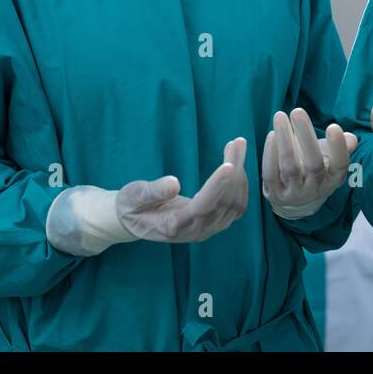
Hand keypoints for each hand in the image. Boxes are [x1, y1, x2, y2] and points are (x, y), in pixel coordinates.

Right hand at [116, 138, 248, 243]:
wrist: (134, 222)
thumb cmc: (132, 205)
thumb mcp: (133, 196)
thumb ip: (152, 192)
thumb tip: (173, 183)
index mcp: (174, 225)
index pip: (202, 206)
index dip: (217, 186)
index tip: (229, 164)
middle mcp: (195, 231)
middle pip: (224, 203)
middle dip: (234, 170)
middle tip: (238, 142)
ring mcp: (207, 230)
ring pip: (234, 204)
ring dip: (240, 174)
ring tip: (238, 146)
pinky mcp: (214, 224)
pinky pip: (236, 207)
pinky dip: (240, 184)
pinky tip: (236, 164)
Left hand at [261, 108, 357, 219]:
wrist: (295, 200)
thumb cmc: (315, 168)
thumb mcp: (330, 158)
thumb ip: (341, 146)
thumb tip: (350, 138)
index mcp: (334, 178)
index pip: (340, 165)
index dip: (338, 147)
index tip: (333, 126)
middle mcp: (316, 189)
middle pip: (314, 164)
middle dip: (306, 136)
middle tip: (297, 111)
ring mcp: (295, 194)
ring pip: (290, 167)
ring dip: (284, 140)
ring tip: (280, 116)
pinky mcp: (275, 194)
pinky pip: (271, 173)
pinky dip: (270, 154)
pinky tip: (272, 135)